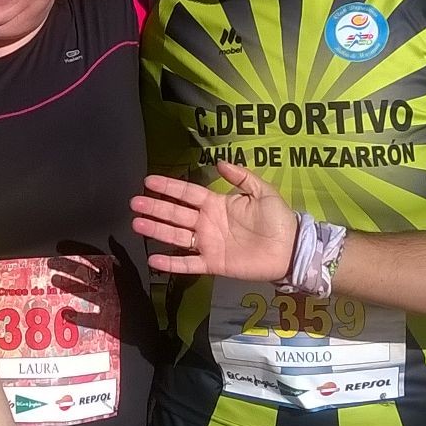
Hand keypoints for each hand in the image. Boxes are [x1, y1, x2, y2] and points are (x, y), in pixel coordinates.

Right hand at [130, 161, 298, 279]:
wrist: (290, 249)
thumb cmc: (278, 220)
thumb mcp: (263, 191)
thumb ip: (241, 177)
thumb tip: (219, 161)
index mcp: (216, 204)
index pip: (187, 193)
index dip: (168, 187)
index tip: (148, 181)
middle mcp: (207, 223)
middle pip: (175, 214)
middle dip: (155, 207)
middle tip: (135, 202)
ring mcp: (208, 244)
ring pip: (176, 236)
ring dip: (156, 230)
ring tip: (137, 224)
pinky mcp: (212, 264)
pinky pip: (188, 264)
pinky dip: (170, 263)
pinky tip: (153, 260)